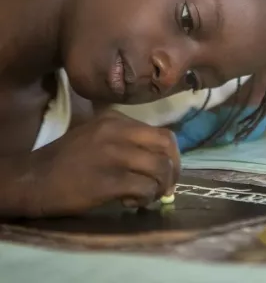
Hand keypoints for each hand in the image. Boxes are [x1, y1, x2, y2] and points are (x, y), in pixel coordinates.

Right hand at [24, 110, 179, 217]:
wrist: (33, 179)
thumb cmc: (67, 159)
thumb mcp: (97, 135)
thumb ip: (127, 140)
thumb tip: (160, 159)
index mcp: (117, 120)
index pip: (162, 133)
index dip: (173, 155)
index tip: (169, 170)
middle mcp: (119, 132)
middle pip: (167, 146)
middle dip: (174, 169)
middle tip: (168, 186)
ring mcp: (114, 155)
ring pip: (159, 168)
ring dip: (160, 187)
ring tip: (148, 197)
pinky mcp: (108, 180)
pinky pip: (144, 188)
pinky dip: (146, 198)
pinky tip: (132, 203)